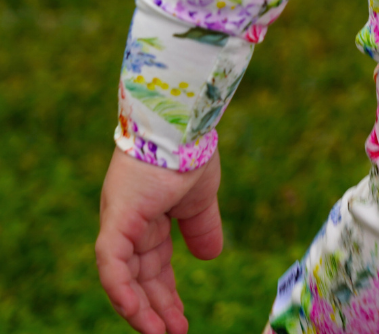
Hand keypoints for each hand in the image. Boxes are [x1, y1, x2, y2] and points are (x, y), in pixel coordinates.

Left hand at [96, 147, 222, 333]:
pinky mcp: (116, 220)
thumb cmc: (192, 151)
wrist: (184, 122)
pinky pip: (111, 264)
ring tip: (161, 333)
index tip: (181, 321)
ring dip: (141, 308)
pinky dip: (121, 290)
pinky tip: (136, 313)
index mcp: (149, 218)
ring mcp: (119, 222)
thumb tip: (211, 256)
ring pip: (122, 277)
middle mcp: (129, 224)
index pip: (153, 267)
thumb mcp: (201, 197)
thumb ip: (203, 227)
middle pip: (139, 277)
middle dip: (156, 308)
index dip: (166, 295)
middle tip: (173, 333)